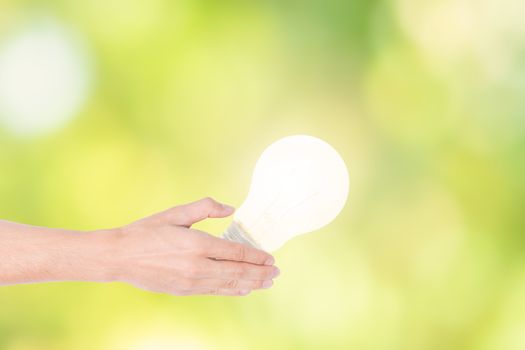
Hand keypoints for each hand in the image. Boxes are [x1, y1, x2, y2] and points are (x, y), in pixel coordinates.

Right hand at [108, 198, 278, 295]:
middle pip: (238, 272)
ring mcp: (192, 282)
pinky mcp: (185, 291)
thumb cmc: (147, 231)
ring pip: (229, 284)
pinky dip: (233, 291)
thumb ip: (205, 208)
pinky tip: (243, 290)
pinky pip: (215, 291)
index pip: (236, 253)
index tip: (271, 258)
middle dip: (260, 273)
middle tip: (277, 273)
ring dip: (251, 284)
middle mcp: (198, 266)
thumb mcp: (176, 213)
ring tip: (268, 283)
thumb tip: (230, 208)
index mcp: (198, 245)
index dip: (256, 257)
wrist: (119, 256)